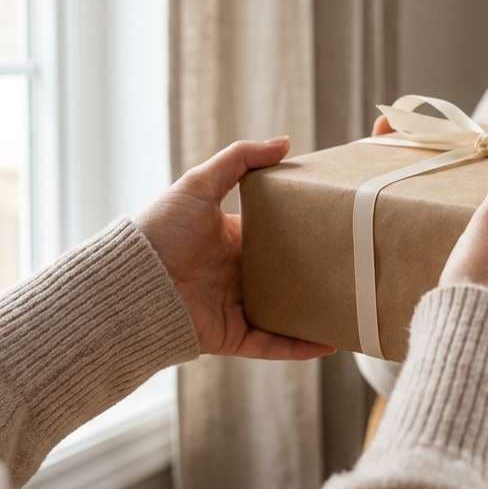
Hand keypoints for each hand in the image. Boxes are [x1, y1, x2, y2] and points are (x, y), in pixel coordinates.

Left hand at [137, 138, 335, 361]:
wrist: (132, 282)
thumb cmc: (161, 229)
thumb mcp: (199, 183)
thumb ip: (240, 159)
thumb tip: (285, 142)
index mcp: (233, 239)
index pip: (277, 235)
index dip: (304, 230)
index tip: (337, 225)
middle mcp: (237, 274)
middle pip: (286, 275)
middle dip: (316, 274)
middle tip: (355, 266)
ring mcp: (236, 307)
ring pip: (286, 312)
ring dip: (315, 314)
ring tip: (352, 309)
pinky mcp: (233, 336)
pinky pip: (273, 345)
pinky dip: (299, 346)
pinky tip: (329, 343)